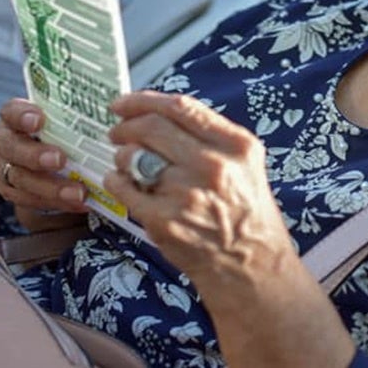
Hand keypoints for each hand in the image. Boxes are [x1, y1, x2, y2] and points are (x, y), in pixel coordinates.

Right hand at [0, 98, 88, 215]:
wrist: (43, 157)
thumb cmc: (58, 129)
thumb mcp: (61, 118)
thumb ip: (74, 115)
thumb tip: (112, 113)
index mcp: (12, 116)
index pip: (10, 111)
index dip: (22, 115)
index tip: (39, 120)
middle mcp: (2, 141)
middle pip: (12, 148)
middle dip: (36, 155)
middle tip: (60, 160)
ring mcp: (2, 168)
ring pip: (20, 179)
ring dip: (51, 187)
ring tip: (79, 192)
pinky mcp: (10, 191)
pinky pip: (29, 200)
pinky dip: (56, 203)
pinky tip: (79, 204)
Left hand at [103, 91, 297, 289]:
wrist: (251, 266)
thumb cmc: (245, 212)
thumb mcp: (244, 164)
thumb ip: (208, 137)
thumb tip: (157, 114)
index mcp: (236, 145)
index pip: (181, 107)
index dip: (144, 100)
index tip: (123, 103)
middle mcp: (214, 165)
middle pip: (152, 127)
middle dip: (125, 126)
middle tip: (117, 132)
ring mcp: (187, 194)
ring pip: (133, 157)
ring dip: (121, 156)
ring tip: (127, 165)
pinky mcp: (165, 221)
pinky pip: (125, 189)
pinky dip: (116, 181)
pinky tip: (121, 182)